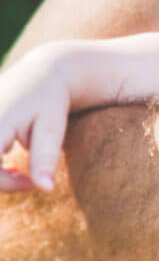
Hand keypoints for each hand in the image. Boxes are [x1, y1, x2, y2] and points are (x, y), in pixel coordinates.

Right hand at [0, 51, 72, 191]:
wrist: (41, 70)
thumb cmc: (49, 99)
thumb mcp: (51, 127)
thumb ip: (45, 158)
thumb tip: (46, 190)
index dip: (6, 183)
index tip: (32, 184)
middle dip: (0, 180)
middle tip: (25, 181)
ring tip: (18, 172)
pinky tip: (10, 165)